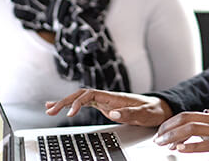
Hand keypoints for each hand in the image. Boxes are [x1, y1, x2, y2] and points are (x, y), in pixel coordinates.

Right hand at [45, 88, 172, 126]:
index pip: (90, 95)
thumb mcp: (144, 113)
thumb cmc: (153, 110)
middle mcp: (107, 97)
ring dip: (65, 103)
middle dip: (64, 101)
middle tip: (49, 110)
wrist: (160, 109)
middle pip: (81, 95)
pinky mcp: (105, 107)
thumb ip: (129, 112)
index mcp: (114, 97)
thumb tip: (112, 113)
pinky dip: (73, 106)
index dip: (77, 102)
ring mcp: (105, 101)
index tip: (70, 113)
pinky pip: (86, 104)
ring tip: (48, 108)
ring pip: (81, 99)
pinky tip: (63, 109)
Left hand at [154, 102, 208, 160]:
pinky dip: (189, 147)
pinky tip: (180, 150)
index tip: (164, 132)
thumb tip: (204, 114)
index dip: (173, 123)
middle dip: (168, 128)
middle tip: (157, 138)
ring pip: (191, 129)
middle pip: (186, 118)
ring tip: (163, 144)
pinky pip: (204, 144)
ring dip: (173, 137)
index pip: (190, 113)